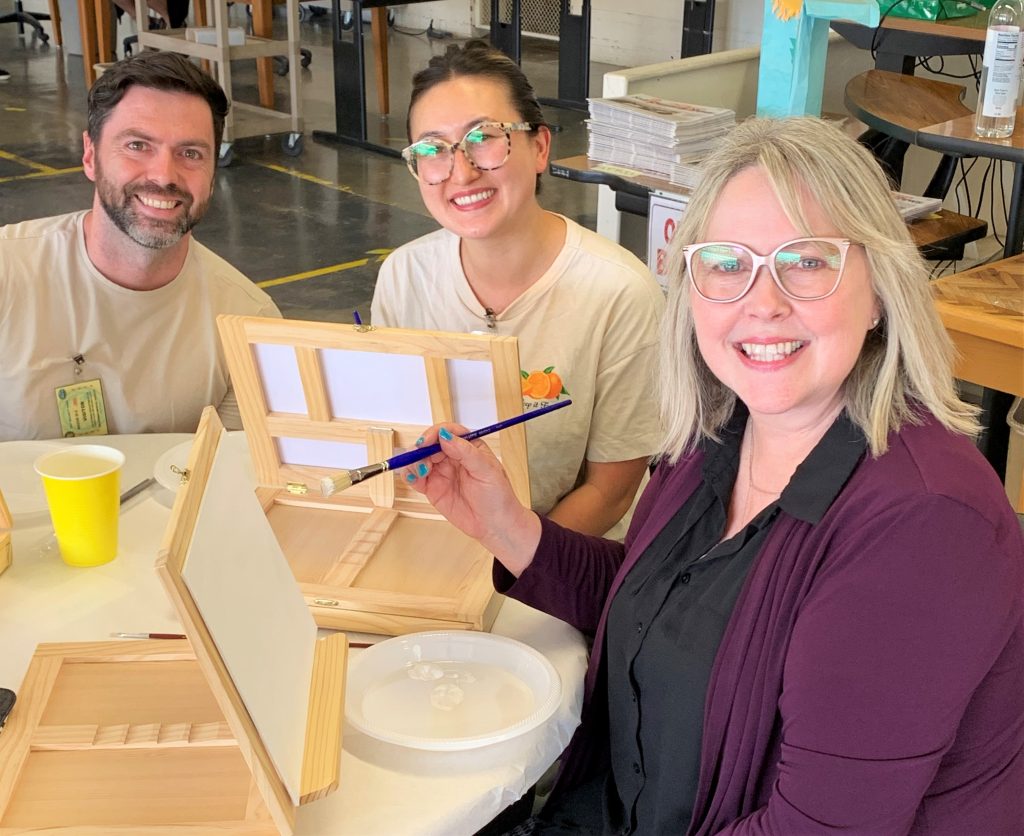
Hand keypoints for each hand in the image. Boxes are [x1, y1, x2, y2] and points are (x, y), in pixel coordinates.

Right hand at [404, 424, 540, 575]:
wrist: (495, 525)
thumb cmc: (498, 496)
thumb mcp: (486, 470)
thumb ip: (465, 452)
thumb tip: (445, 436)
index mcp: (468, 446)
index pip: (446, 432)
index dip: (434, 434)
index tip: (426, 442)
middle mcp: (452, 456)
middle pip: (428, 444)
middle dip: (420, 450)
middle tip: (421, 462)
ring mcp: (441, 472)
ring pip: (419, 460)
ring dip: (413, 462)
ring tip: (419, 473)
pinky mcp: (433, 488)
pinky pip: (416, 478)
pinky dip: (409, 475)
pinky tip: (412, 478)